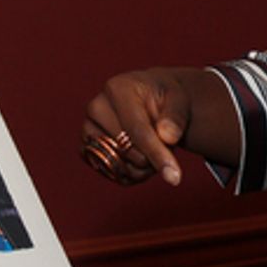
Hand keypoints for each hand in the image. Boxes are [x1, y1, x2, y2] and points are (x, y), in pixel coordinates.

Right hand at [82, 69, 194, 186]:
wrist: (151, 99)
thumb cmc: (165, 98)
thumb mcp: (179, 100)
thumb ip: (176, 117)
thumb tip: (167, 137)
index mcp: (118, 88)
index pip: (137, 130)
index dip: (156, 154)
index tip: (174, 177)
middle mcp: (96, 107)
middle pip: (126, 151)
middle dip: (152, 159)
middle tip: (167, 146)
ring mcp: (88, 128)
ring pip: (117, 166)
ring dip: (142, 168)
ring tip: (155, 150)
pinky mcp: (86, 147)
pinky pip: (109, 173)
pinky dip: (129, 174)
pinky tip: (142, 158)